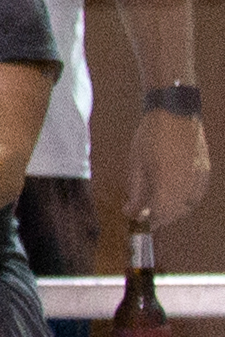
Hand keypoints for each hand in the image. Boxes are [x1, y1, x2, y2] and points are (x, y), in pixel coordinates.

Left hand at [138, 103, 211, 230]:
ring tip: (160, 209)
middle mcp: (186, 180)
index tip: (142, 224)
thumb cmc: (151, 135)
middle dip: (162, 218)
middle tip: (149, 218)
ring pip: (189, 204)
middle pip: (176, 211)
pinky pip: (197, 194)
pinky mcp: (205, 169)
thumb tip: (130, 212)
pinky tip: (176, 199)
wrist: (175, 112)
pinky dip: (187, 201)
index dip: (152, 222)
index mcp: (166, 179)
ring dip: (175, 211)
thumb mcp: (137, 163)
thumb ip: (136, 191)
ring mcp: (199, 175)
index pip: (162, 211)